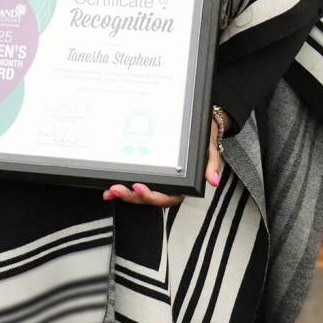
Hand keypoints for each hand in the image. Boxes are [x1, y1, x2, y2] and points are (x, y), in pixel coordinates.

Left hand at [102, 119, 224, 205]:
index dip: (152, 196)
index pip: (167, 197)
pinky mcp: (149, 172)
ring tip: (110, 190)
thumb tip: (212, 180)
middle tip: (117, 189)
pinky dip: (123, 185)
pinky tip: (110, 185)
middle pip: (149, 197)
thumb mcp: (209, 148)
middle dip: (132, 196)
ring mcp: (158, 180)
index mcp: (183, 184)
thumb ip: (211, 164)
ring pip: (140, 193)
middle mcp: (169, 186)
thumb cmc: (203, 138)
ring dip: (125, 194)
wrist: (198, 125)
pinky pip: (135, 181)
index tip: (139, 187)